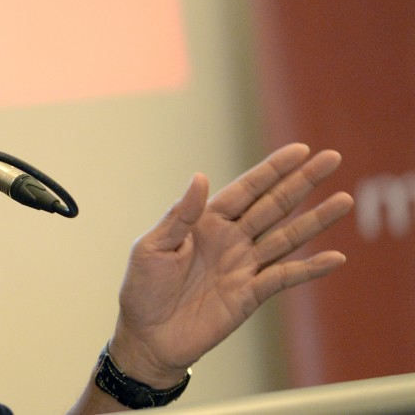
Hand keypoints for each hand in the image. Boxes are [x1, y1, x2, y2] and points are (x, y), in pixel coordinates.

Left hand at [108, 143, 353, 387]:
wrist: (146, 337)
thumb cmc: (142, 289)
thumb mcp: (152, 247)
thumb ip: (180, 215)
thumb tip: (200, 177)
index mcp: (205, 221)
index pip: (246, 189)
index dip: (273, 170)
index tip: (301, 150)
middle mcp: (230, 239)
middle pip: (273, 205)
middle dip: (302, 182)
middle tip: (333, 159)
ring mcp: (243, 266)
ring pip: (286, 237)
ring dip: (315, 219)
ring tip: (343, 199)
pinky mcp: (249, 295)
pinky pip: (284, 278)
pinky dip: (310, 268)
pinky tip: (335, 257)